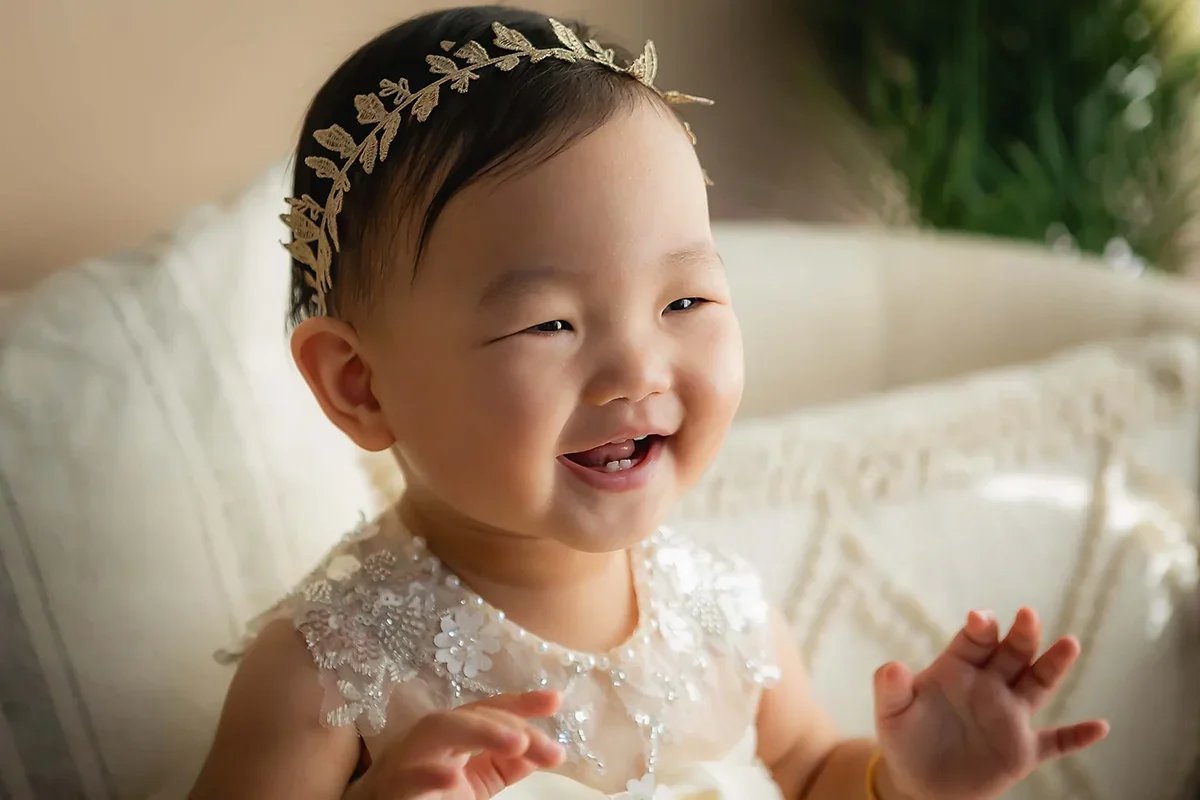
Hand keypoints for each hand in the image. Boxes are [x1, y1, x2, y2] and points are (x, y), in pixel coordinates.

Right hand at [347, 690, 565, 799]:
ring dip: (480, 731)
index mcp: (454, 732)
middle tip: (545, 745)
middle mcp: (432, 736)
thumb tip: (546, 752)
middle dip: (509, 722)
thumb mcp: (478, 780)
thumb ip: (508, 764)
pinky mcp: (392, 785)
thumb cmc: (429, 793)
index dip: (522, 702)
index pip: (490, 709)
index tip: (557, 700)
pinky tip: (452, 775)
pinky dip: (428, 774)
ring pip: (439, 730)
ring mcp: (409, 756)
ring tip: (517, 742)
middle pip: (470, 714)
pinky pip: (408, 777)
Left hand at [872, 608, 1108, 799]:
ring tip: (1069, 644)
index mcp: (958, 668)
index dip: (980, 628)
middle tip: (1029, 615)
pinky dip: (1077, 736)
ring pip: (1037, 685)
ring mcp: (1009, 716)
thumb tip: (891, 667)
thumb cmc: (904, 738)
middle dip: (1021, 635)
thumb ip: (891, 688)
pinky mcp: (1022, 750)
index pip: (974, 640)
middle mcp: (989, 685)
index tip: (982, 619)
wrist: (919, 781)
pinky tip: (1100, 727)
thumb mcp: (891, 713)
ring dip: (1053, 665)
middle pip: (1012, 653)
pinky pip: (1055, 742)